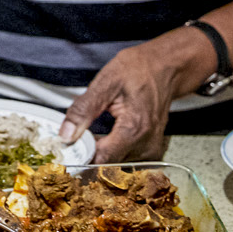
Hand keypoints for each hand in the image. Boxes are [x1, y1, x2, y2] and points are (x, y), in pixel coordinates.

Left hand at [57, 27, 212, 162]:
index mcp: (135, 129)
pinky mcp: (151, 149)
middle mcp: (146, 144)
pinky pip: (125, 158)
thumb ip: (84, 109)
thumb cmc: (139, 70)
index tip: (67, 150)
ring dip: (100, 153)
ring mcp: (151, 149)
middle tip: (75, 138)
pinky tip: (106, 137)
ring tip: (91, 135)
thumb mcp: (106, 82)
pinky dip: (112, 150)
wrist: (166, 67)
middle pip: (108, 164)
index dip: (81, 157)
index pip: (102, 160)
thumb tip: (66, 134)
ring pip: (116, 164)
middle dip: (89, 154)